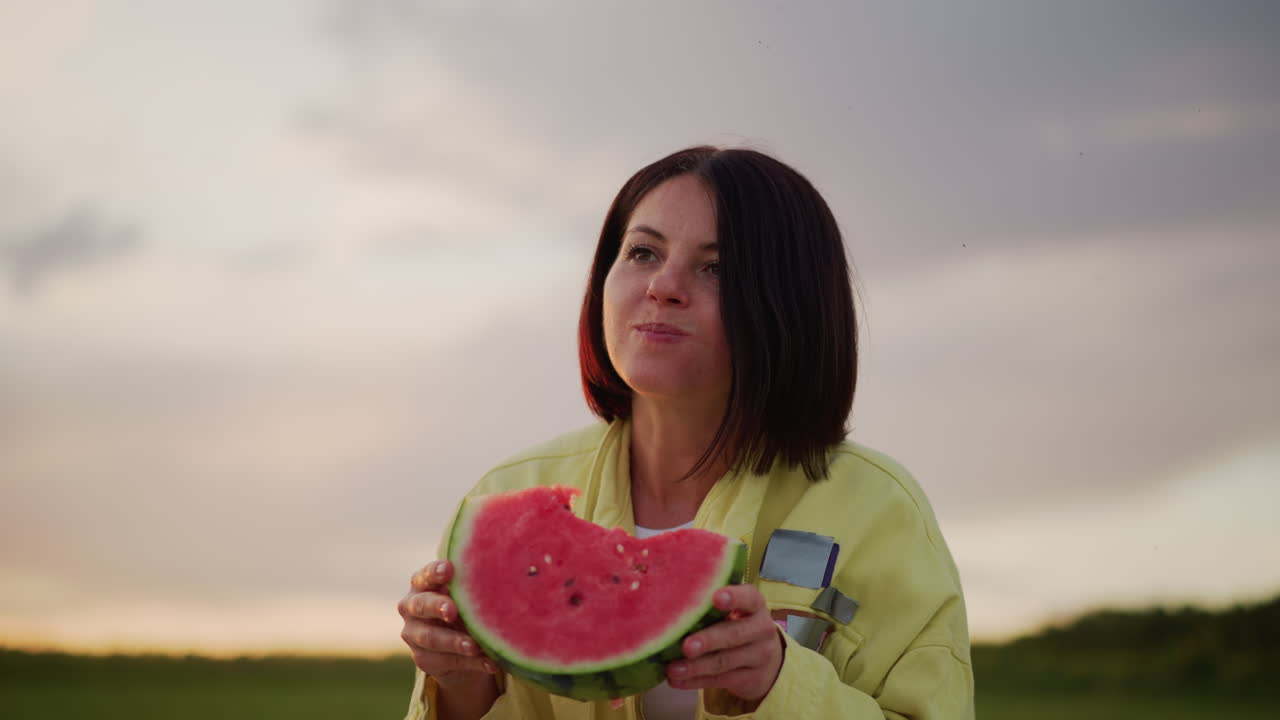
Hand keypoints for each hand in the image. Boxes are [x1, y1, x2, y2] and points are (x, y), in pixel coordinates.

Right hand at [398, 560, 498, 686]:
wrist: (455, 646)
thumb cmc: (464, 607)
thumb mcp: (466, 596)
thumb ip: (473, 589)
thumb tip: (505, 582)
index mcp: (422, 584)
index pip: (425, 575)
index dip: (435, 572)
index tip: (448, 570)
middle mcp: (411, 607)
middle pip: (422, 605)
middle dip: (437, 606)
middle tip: (452, 611)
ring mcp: (413, 634)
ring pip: (431, 637)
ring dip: (455, 642)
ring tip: (474, 647)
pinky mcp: (423, 659)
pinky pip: (447, 661)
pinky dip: (471, 663)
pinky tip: (490, 664)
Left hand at [665, 585, 783, 701]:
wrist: (765, 658)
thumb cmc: (737, 623)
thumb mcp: (734, 609)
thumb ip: (711, 605)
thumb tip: (671, 602)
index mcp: (756, 605)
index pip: (748, 598)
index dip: (733, 597)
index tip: (716, 598)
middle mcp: (762, 629)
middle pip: (733, 635)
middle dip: (708, 641)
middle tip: (687, 646)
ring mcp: (759, 656)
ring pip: (724, 661)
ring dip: (695, 667)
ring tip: (672, 669)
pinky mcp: (751, 679)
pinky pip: (720, 680)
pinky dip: (695, 680)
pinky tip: (676, 680)